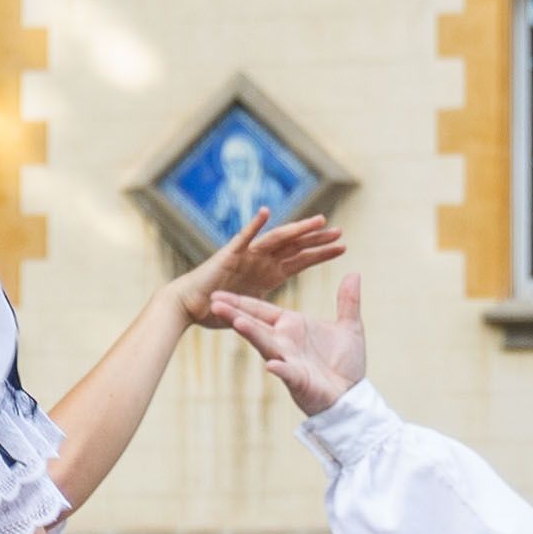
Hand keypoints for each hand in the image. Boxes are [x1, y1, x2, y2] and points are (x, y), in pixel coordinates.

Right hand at [165, 211, 346, 313]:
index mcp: (270, 273)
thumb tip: (286, 322)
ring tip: (318, 221)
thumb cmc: (217, 311)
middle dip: (317, 239)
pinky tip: (266, 211)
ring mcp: (247, 255)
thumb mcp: (254, 309)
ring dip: (298, 230)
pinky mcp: (229, 255)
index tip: (343, 247)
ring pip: (278, 239)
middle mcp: (261, 260)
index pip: (301, 260)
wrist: (189, 307)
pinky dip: (254, 225)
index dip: (321, 254)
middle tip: (339, 231)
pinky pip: (243, 238)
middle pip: (296, 246)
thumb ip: (271, 309)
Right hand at [203, 270, 367, 415]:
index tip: (218, 292)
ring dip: (252, 334)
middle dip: (235, 314)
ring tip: (237, 322)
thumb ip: (348, 301)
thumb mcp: (349, 326)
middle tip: (213, 302)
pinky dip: (280, 368)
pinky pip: (287, 373)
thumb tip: (354, 274)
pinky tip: (272, 365)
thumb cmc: (345, 363)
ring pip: (266, 345)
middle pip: (255, 325)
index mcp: (292, 326)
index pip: (262, 310)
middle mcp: (285, 342)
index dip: (241, 301)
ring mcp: (289, 361)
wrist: (351, 396)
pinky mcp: (298, 380)